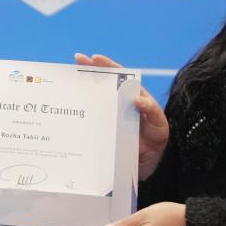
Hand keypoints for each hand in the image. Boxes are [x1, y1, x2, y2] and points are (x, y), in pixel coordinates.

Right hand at [73, 52, 169, 179]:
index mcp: (133, 98)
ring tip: (66, 82)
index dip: (107, 66)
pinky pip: (90, 123)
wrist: (152, 167)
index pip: (120, 77)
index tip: (94, 59)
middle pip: (102, 85)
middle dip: (89, 71)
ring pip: (93, 102)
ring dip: (80, 92)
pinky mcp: (102, 134)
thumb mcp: (159, 125)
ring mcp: (109, 119)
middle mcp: (119, 105)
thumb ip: (151, 111)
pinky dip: (78, 118)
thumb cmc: (158, 142)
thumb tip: (138, 99)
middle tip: (76, 61)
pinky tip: (67, 114)